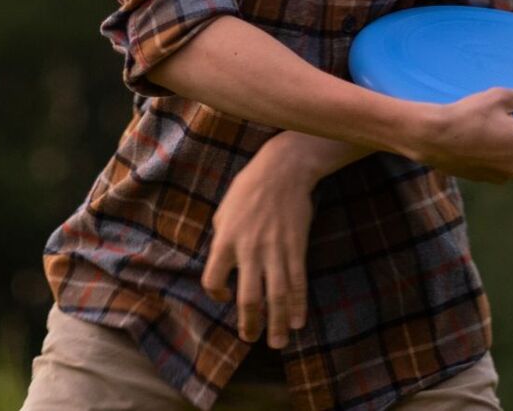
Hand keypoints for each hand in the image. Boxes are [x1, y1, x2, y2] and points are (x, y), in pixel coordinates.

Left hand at [201, 134, 318, 348]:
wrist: (283, 169)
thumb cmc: (249, 188)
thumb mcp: (224, 211)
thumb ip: (222, 239)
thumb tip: (223, 264)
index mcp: (225, 240)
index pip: (213, 280)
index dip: (216, 294)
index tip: (225, 296)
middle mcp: (249, 250)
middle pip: (249, 298)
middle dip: (250, 324)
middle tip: (251, 339)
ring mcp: (274, 250)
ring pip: (277, 296)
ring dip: (278, 324)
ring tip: (278, 343)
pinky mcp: (296, 248)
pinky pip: (298, 282)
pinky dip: (299, 304)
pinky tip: (299, 321)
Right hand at [397, 85, 512, 182]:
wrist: (431, 137)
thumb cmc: (467, 115)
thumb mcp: (498, 98)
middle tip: (509, 125)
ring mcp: (498, 176)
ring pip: (511, 164)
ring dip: (505, 153)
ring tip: (487, 132)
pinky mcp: (480, 179)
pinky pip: (493, 168)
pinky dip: (488, 158)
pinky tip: (472, 142)